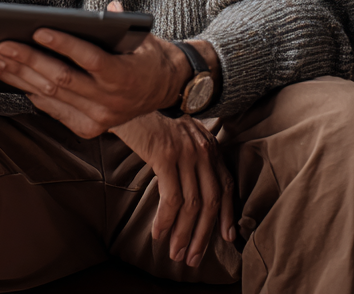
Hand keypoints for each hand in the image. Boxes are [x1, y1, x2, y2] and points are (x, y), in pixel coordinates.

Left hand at [0, 20, 187, 137]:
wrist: (166, 90)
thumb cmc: (147, 55)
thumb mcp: (142, 37)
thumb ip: (122, 22)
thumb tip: (109, 6)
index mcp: (125, 76)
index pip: (89, 59)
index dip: (63, 44)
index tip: (37, 29)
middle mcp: (111, 102)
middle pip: (61, 79)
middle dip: (27, 60)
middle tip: (0, 44)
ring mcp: (99, 119)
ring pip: (52, 95)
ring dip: (19, 77)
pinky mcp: (89, 129)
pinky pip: (53, 109)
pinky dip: (31, 92)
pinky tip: (11, 77)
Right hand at [112, 111, 235, 266]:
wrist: (127, 96)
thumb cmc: (148, 120)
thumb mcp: (176, 136)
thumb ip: (189, 157)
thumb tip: (192, 192)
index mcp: (207, 144)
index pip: (225, 184)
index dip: (226, 214)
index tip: (226, 237)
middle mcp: (202, 148)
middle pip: (210, 200)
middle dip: (202, 234)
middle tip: (193, 257)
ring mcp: (185, 151)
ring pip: (191, 204)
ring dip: (183, 234)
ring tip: (175, 253)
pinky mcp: (165, 154)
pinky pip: (171, 198)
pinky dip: (166, 220)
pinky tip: (158, 233)